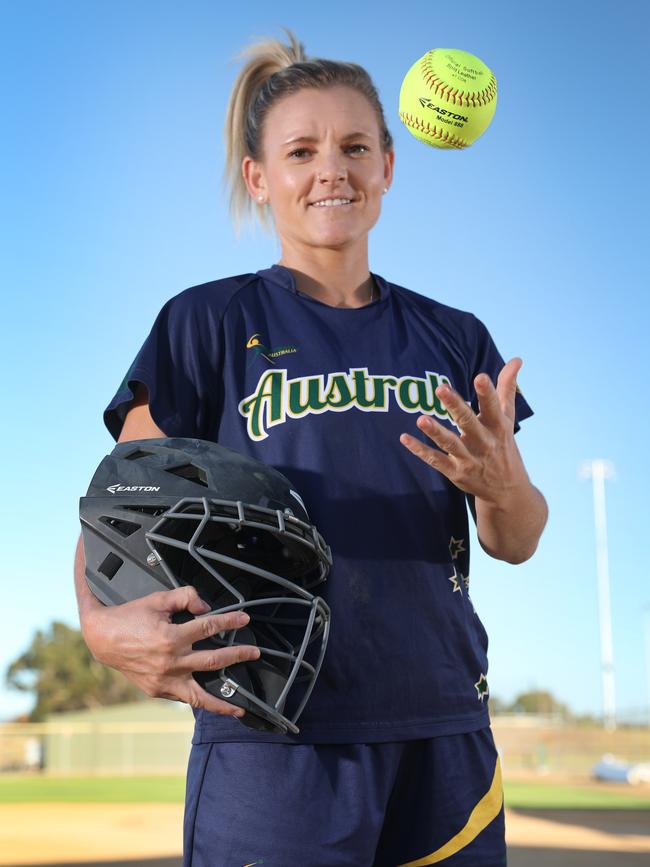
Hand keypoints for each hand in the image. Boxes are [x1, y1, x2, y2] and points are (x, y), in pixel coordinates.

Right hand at [83, 585, 259, 717]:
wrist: (103, 638)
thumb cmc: (131, 617)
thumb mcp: (158, 600)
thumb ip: (185, 597)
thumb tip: (206, 607)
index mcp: (171, 637)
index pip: (209, 628)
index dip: (229, 621)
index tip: (244, 619)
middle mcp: (170, 662)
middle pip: (213, 660)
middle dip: (238, 656)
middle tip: (255, 653)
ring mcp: (164, 680)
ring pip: (200, 695)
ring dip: (223, 701)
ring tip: (240, 707)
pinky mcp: (158, 690)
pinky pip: (184, 698)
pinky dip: (199, 701)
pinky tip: (213, 704)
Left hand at [400, 358, 529, 506]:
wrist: (508, 491)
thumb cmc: (504, 445)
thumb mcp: (507, 417)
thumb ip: (507, 388)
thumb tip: (517, 359)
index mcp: (498, 426)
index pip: (492, 407)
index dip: (487, 393)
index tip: (481, 377)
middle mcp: (484, 442)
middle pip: (468, 422)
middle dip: (456, 406)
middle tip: (441, 388)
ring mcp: (469, 459)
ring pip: (450, 444)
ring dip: (435, 432)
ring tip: (421, 419)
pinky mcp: (456, 472)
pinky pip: (435, 460)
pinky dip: (420, 451)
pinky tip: (404, 438)